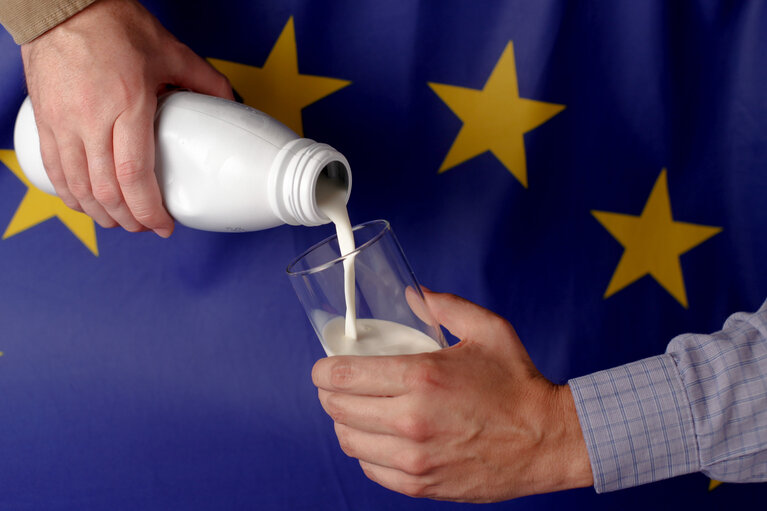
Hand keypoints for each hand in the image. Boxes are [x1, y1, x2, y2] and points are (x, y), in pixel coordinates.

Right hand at [21, 0, 232, 236]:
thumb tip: (229, 103)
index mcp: (127, 105)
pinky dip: (70, 196)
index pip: (135, 176)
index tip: (164, 226)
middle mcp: (91, 120)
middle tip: (146, 228)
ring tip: (121, 222)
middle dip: (129, 220)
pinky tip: (86, 204)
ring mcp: (62, 123)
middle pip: (107, 191)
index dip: (150, 210)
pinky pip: (54, 170)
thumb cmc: (113, 24)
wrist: (61, 5)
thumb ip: (205, 80)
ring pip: (78, 187)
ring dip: (100, 214)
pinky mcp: (44, 121)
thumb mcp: (169, 51)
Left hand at [312, 290, 592, 501]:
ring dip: (345, 423)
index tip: (324, 367)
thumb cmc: (518, 384)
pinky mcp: (422, 485)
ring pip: (348, 441)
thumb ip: (445, 306)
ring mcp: (414, 458)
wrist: (548, 440)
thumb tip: (413, 294)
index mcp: (421, 377)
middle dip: (330, 393)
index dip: (323, 370)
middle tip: (339, 386)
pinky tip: (379, 439)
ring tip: (358, 412)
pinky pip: (370, 469)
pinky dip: (367, 452)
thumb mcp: (487, 330)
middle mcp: (411, 420)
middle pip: (337, 408)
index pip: (342, 375)